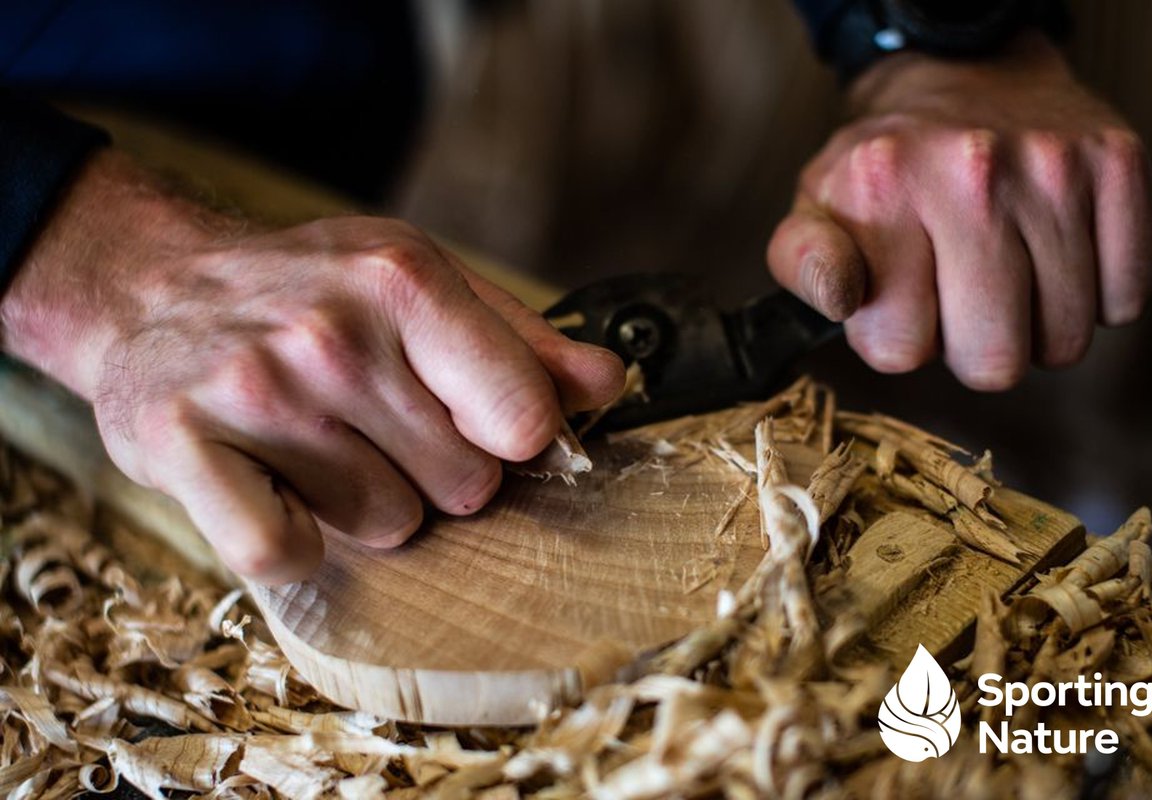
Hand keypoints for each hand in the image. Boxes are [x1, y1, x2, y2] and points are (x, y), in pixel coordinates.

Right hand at [1, 151, 623, 582]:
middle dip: (430, 469)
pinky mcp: (180, 446)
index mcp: (404, 279)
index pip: (524, 417)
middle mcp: (331, 331)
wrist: (152, 287)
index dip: (511, 437)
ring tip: (313, 441)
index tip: (478, 422)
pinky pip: (285, 553)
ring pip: (385, 525)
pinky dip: (290, 539)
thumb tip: (609, 386)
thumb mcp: (420, 284)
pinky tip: (269, 483)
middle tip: (369, 419)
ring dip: (359, 502)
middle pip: (461, 485)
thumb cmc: (308, 292)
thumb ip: (521, 342)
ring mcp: (253, 389)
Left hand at [767, 32, 1151, 388]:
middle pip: (993, 360)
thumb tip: (841, 300)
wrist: (962, 78)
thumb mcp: (816, 209)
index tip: (902, 300)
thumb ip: (805, 266)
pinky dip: (1094, 298)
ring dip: (1034, 328)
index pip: (900, 350)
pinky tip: (1055, 259)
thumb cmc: (885, 170)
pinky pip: (1124, 300)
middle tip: (960, 301)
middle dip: (972, 350)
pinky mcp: (1119, 166)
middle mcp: (972, 171)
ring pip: (1063, 338)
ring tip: (1005, 275)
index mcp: (885, 186)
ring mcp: (1054, 167)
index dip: (900, 340)